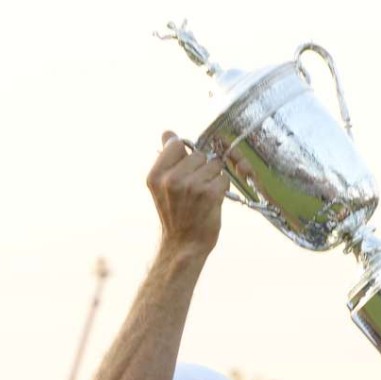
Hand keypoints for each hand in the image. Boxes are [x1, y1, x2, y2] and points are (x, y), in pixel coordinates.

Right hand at [146, 131, 229, 254]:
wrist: (183, 245)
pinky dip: (222, 188)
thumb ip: (167, 158)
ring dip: (213, 177)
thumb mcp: (162, 186)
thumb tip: (168, 132)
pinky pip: (223, 178)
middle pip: (198, 154)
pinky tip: (212, 200)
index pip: (176, 144)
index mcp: (156, 175)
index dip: (185, 155)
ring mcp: (191, 186)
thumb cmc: (175, 215)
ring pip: (214, 164)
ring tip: (203, 195)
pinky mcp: (210, 194)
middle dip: (201, 167)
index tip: (185, 170)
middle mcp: (172, 179)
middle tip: (194, 189)